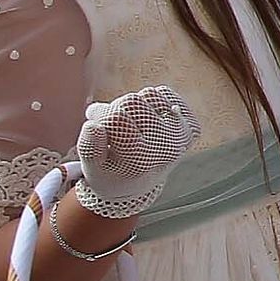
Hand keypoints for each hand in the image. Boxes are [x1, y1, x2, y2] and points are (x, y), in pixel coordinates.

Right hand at [76, 87, 200, 219]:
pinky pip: (167, 95)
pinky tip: (145, 120)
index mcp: (140, 158)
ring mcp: (181, 135)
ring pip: (151, 95)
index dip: (100, 114)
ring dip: (135, 105)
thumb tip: (93, 125)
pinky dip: (152, 102)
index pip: (117, 117)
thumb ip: (90, 148)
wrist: (136, 185)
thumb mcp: (92, 169)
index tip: (94, 124)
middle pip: (134, 102)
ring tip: (129, 124)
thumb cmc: (110, 174)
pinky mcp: (189, 126)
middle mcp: (166, 145)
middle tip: (111, 126)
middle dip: (116, 108)